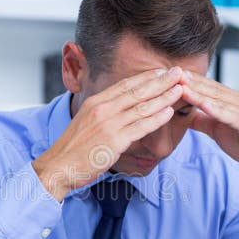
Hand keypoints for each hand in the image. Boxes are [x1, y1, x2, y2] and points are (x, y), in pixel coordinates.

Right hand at [33, 67, 184, 200]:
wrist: (58, 166)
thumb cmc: (72, 150)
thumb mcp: (85, 123)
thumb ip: (102, 114)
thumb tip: (119, 111)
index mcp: (94, 103)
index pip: (124, 85)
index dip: (145, 77)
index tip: (161, 71)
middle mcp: (102, 109)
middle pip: (136, 92)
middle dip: (160, 81)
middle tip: (178, 72)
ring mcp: (108, 124)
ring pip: (141, 107)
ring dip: (163, 97)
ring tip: (180, 89)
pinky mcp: (113, 141)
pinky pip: (140, 127)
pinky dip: (156, 119)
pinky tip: (169, 113)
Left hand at [179, 71, 238, 207]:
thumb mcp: (217, 129)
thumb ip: (202, 119)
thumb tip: (183, 113)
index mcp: (230, 100)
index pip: (206, 87)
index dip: (188, 80)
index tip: (168, 74)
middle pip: (210, 88)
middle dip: (190, 81)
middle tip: (171, 73)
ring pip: (218, 99)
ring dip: (199, 92)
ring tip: (181, 85)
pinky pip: (231, 115)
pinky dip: (217, 109)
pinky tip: (203, 105)